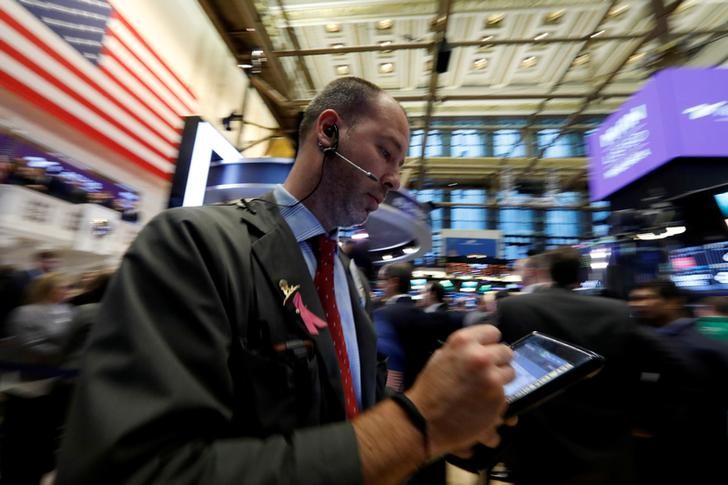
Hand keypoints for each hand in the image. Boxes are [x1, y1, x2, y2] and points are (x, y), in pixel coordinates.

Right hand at [405, 324, 514, 456]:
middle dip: (497, 361)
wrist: (425, 421)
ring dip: (500, 380)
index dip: (489, 344)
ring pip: (510, 373)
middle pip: (506, 352)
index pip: (493, 332)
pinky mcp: (500, 399)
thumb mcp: (441, 357)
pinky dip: (496, 399)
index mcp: (464, 342)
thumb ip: (464, 350)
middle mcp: (481, 357)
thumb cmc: (430, 388)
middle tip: (485, 372)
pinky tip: (482, 404)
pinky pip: (506, 394)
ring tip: (483, 389)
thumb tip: (484, 348)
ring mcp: (493, 379)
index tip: (485, 352)